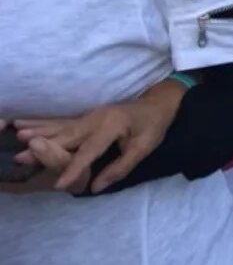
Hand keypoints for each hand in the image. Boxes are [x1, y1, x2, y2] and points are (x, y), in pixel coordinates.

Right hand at [15, 80, 183, 193]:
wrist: (156, 103)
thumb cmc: (152, 126)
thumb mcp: (144, 148)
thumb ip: (120, 168)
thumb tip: (96, 187)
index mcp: (111, 126)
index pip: (89, 151)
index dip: (74, 168)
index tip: (59, 183)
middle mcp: (95, 119)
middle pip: (67, 137)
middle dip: (44, 148)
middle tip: (21, 156)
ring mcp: (88, 116)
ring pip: (60, 127)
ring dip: (38, 132)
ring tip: (18, 136)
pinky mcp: (84, 117)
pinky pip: (60, 122)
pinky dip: (41, 124)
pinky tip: (24, 124)